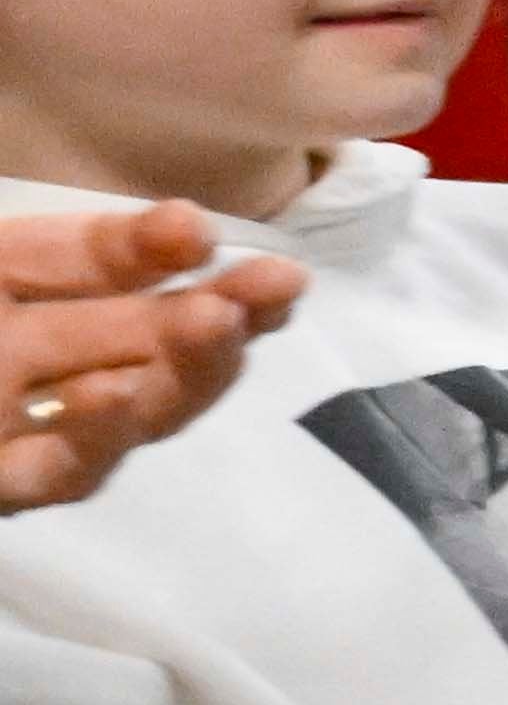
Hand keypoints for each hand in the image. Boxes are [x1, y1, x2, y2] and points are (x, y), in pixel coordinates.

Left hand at [0, 202, 305, 511]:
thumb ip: (72, 252)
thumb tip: (178, 220)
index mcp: (7, 288)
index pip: (93, 259)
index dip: (146, 246)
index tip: (196, 229)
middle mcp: (31, 355)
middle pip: (148, 335)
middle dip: (221, 305)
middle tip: (283, 283)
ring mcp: (28, 427)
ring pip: (140, 405)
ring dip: (192, 366)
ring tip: (224, 323)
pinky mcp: (9, 485)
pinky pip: (67, 471)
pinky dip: (100, 436)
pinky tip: (119, 394)